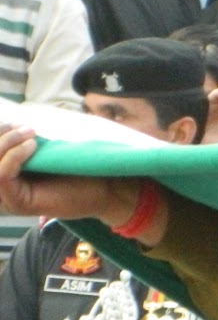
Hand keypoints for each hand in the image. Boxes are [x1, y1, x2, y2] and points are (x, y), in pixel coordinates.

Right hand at [0, 126, 148, 228]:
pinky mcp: (17, 203)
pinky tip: (32, 146)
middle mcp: (2, 187)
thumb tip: (8, 117)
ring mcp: (8, 197)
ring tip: (31, 134)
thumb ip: (26, 139)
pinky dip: (14, 156)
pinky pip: (2, 175)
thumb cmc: (79, 167)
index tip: (13, 120)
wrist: (104, 187)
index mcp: (7, 173)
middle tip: (23, 126)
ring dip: (6, 143)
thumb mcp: (47, 149)